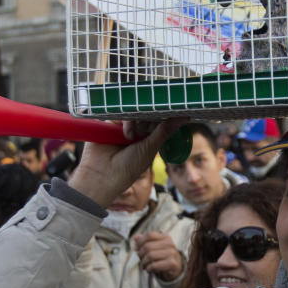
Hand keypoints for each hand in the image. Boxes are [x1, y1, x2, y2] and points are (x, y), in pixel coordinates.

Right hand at [68, 119, 185, 208]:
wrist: (102, 175)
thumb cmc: (128, 167)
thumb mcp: (150, 148)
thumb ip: (165, 130)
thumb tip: (185, 117)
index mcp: (148, 138)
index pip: (159, 120)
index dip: (165, 116)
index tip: (170, 111)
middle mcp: (136, 130)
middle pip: (147, 114)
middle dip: (150, 119)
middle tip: (147, 131)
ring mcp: (123, 126)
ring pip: (135, 112)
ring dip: (138, 122)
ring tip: (133, 138)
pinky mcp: (109, 122)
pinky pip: (120, 113)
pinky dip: (126, 121)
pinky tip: (127, 134)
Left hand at [134, 231, 182, 281]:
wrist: (176, 267)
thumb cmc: (162, 256)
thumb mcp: (155, 247)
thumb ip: (145, 241)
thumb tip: (135, 237)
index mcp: (165, 237)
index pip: (150, 235)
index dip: (140, 241)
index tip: (136, 248)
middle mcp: (169, 243)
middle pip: (148, 246)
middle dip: (141, 254)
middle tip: (141, 259)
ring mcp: (172, 253)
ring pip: (150, 256)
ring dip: (144, 263)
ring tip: (144, 265)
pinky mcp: (172, 263)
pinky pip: (154, 265)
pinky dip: (148, 268)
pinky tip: (149, 269)